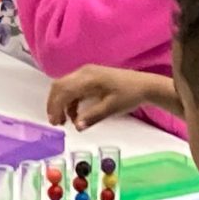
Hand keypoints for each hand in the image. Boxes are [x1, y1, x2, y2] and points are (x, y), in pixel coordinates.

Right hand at [47, 65, 161, 130]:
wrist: (144, 85)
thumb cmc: (129, 95)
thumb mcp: (112, 108)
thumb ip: (93, 116)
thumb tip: (77, 126)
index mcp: (88, 78)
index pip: (63, 90)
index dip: (55, 106)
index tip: (55, 122)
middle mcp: (83, 72)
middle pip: (60, 86)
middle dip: (54, 104)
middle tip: (56, 122)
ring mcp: (86, 73)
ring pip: (65, 86)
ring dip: (61, 103)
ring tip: (64, 121)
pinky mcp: (89, 77)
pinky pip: (73, 87)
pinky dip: (70, 101)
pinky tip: (74, 114)